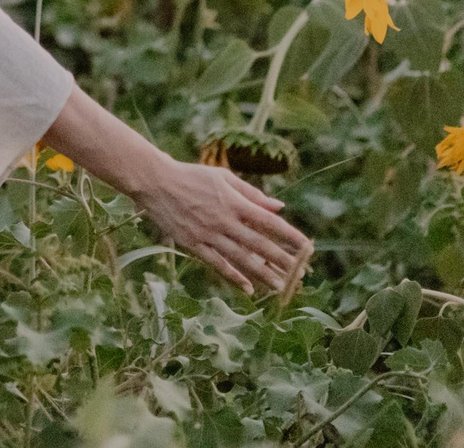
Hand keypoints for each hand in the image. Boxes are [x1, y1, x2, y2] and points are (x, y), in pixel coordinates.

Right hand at [129, 159, 311, 293]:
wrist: (156, 182)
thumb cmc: (191, 176)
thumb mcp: (223, 177)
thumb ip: (252, 193)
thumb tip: (279, 206)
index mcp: (234, 202)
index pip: (269, 222)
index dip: (289, 235)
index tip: (307, 247)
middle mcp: (224, 220)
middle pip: (259, 244)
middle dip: (282, 260)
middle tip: (301, 274)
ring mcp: (208, 234)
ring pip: (241, 258)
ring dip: (263, 274)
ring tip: (281, 286)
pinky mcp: (194, 244)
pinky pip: (217, 264)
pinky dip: (233, 276)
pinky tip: (248, 288)